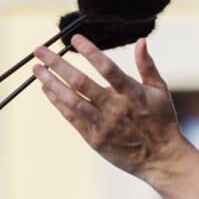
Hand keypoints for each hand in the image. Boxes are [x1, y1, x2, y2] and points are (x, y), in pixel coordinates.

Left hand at [32, 35, 185, 184]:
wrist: (160, 159)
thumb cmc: (161, 121)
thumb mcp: (160, 91)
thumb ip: (147, 66)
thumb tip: (141, 41)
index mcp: (132, 93)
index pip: (107, 68)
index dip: (90, 51)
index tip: (74, 38)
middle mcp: (115, 108)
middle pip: (80, 82)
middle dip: (57, 64)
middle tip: (40, 50)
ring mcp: (102, 125)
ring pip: (71, 100)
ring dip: (51, 83)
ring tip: (37, 70)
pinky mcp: (94, 138)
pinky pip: (71, 117)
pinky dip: (57, 102)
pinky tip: (47, 89)